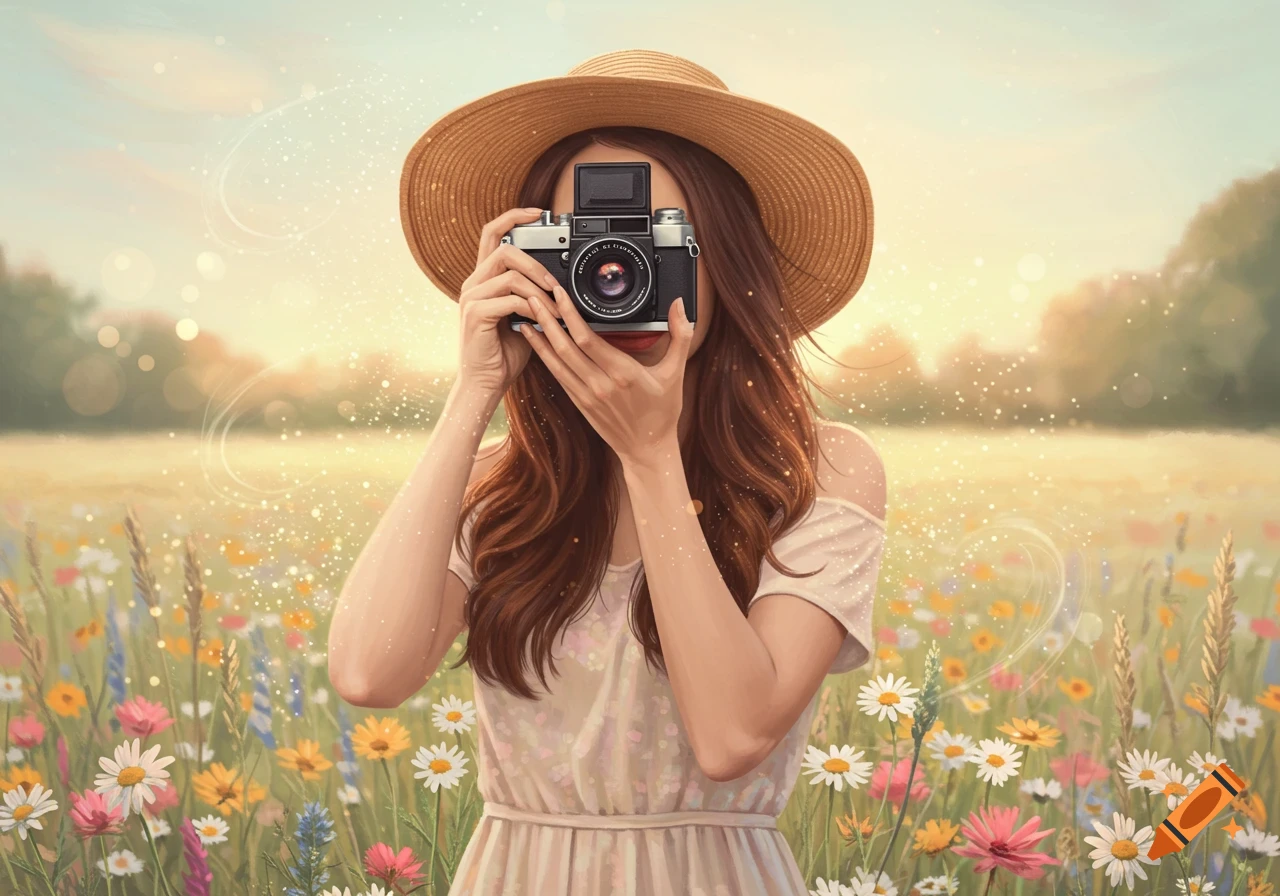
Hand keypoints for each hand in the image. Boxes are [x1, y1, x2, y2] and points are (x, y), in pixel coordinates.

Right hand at [455, 207, 563, 397]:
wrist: (486, 383)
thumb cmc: (504, 353)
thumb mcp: (523, 317)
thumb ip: (533, 296)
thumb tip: (557, 284)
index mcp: (482, 280)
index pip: (492, 234)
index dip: (513, 217)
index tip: (537, 212)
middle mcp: (473, 284)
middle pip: (503, 248)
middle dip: (534, 262)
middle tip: (553, 282)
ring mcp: (471, 297)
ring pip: (509, 273)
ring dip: (538, 288)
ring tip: (554, 307)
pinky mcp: (476, 314)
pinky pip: (510, 298)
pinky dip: (532, 307)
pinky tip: (541, 319)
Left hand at [520, 282, 693, 466]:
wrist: (648, 450)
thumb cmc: (662, 413)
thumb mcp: (676, 373)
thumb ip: (680, 336)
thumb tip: (679, 305)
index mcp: (623, 373)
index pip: (587, 338)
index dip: (569, 314)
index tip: (559, 293)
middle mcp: (600, 384)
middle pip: (565, 347)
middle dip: (547, 320)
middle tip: (533, 297)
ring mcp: (587, 396)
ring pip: (556, 362)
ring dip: (539, 338)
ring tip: (526, 316)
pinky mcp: (579, 403)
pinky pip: (558, 376)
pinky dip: (545, 357)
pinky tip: (537, 343)